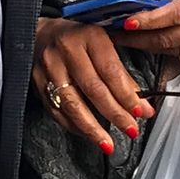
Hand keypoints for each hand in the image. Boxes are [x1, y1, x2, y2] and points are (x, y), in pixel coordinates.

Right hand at [32, 17, 153, 152]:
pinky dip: (74, 126)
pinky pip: (56, 111)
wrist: (40, 33)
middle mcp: (67, 50)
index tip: (140, 112)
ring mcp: (49, 67)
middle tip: (131, 130)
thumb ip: (121, 72)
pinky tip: (88, 135)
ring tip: (108, 144)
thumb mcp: (103, 44)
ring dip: (92, 128)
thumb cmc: (78, 39)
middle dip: (115, 114)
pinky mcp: (37, 83)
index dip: (127, 95)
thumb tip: (142, 104)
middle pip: (93, 89)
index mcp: (89, 36)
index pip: (110, 71)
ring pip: (72, 104)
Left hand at [108, 0, 179, 58]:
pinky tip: (149, 43)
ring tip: (125, 39)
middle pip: (168, 39)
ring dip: (148, 46)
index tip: (126, 21)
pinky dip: (165, 50)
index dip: (149, 19)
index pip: (174, 14)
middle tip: (112, 34)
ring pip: (174, 50)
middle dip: (138, 38)